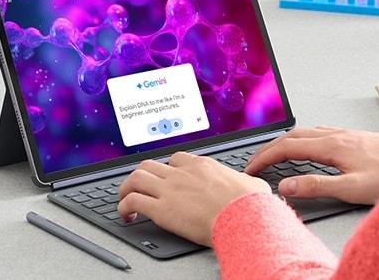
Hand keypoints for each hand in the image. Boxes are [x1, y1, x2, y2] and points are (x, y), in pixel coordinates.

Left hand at [117, 152, 269, 245]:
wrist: (244, 217)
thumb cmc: (250, 205)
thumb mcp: (253, 185)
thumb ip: (247, 182)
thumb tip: (255, 186)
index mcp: (202, 166)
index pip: (177, 159)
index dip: (168, 169)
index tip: (166, 179)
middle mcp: (182, 174)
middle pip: (150, 165)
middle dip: (141, 175)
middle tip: (139, 187)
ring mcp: (170, 189)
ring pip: (135, 178)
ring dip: (126, 188)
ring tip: (123, 199)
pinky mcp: (161, 209)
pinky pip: (132, 201)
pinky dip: (123, 207)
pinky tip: (125, 215)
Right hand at [244, 127, 378, 204]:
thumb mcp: (351, 188)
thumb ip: (317, 186)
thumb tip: (286, 184)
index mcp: (332, 145)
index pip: (288, 147)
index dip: (265, 157)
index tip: (252, 167)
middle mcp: (338, 135)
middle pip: (293, 136)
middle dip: (271, 147)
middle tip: (256, 160)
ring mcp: (348, 134)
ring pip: (307, 131)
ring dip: (287, 140)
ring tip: (276, 152)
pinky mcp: (357, 137)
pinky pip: (322, 131)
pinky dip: (306, 138)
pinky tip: (312, 144)